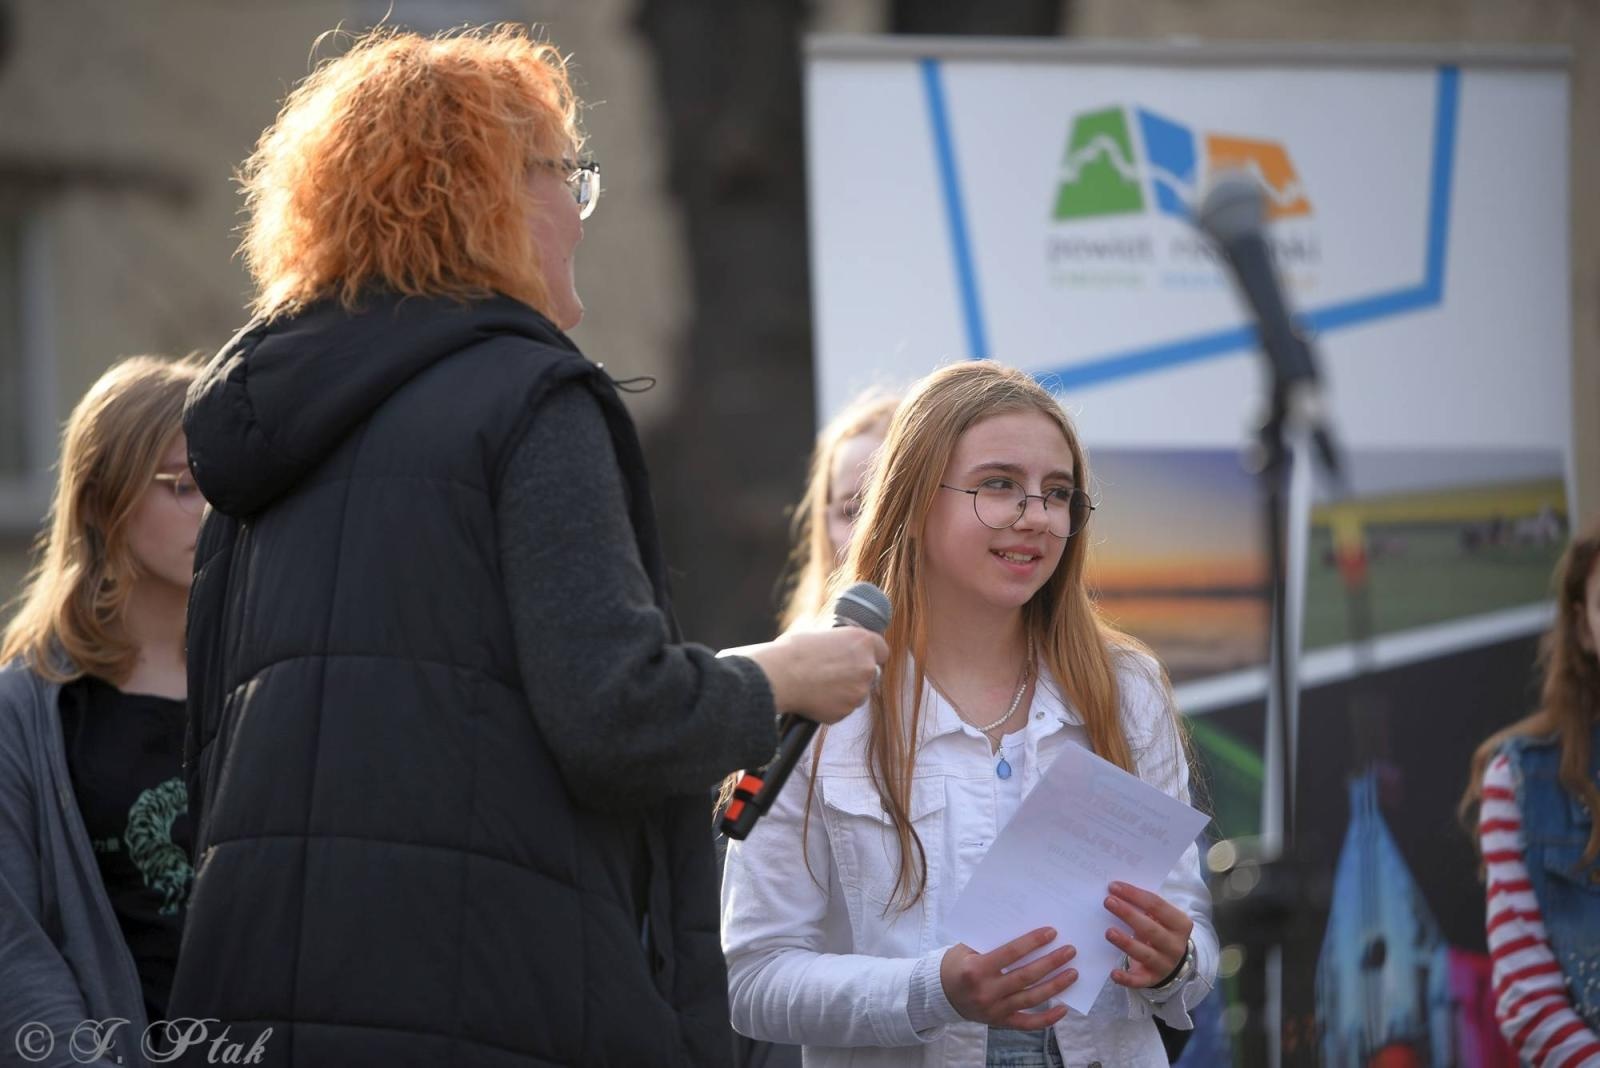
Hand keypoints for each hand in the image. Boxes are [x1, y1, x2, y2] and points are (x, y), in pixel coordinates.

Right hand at [739, 627, 888, 725]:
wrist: (779, 677)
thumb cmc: (794, 651)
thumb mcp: (821, 635)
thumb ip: (839, 644)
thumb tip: (839, 648)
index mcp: (862, 642)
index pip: (882, 650)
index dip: (872, 654)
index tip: (862, 658)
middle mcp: (866, 667)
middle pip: (870, 674)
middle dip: (856, 675)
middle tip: (833, 673)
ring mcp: (858, 692)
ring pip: (857, 694)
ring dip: (844, 692)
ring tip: (818, 685)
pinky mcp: (845, 712)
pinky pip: (842, 709)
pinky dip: (832, 706)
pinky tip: (814, 697)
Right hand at [939, 927, 1077, 1028]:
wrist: (939, 993)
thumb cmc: (956, 964)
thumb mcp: (966, 948)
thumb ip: (992, 942)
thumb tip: (1024, 929)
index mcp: (976, 969)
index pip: (1011, 953)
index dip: (1033, 942)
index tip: (1052, 933)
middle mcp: (986, 991)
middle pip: (1026, 976)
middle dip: (1051, 962)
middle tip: (1070, 951)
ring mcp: (994, 1010)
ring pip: (1031, 998)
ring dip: (1055, 986)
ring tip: (1073, 973)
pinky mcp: (999, 1022)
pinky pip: (1027, 1023)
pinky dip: (1047, 1018)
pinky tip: (1064, 1009)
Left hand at [1104, 881, 1192, 987]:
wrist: (1174, 962)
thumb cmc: (1162, 930)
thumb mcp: (1162, 918)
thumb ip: (1146, 907)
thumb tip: (1118, 891)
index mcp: (1180, 924)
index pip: (1157, 905)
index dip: (1135, 895)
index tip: (1114, 886)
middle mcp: (1175, 945)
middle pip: (1150, 929)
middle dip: (1128, 914)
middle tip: (1108, 902)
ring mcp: (1165, 964)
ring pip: (1145, 953)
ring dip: (1126, 943)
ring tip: (1108, 932)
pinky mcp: (1152, 979)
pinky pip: (1139, 981)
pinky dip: (1126, 979)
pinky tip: (1113, 973)